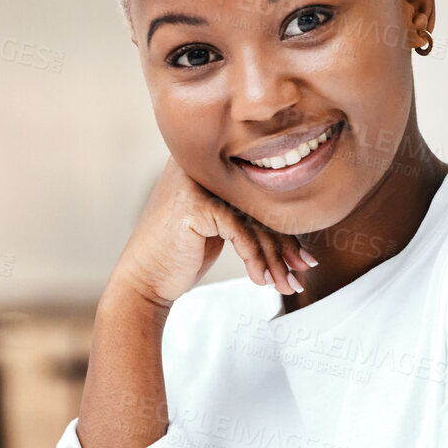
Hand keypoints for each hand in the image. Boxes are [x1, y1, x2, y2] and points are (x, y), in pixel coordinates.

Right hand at [108, 155, 314, 310]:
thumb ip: (249, 216)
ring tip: (287, 284)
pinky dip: (255, 258)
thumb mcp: (220, 229)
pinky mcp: (194, 203)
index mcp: (208, 163)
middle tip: (302, 272)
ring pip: (253, 219)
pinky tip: (261, 280)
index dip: (285, 228)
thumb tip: (300, 228)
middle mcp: (200, 164)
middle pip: (258, 204)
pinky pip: (240, 230)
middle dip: (285, 244)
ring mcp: (194, 180)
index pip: (258, 194)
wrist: (143, 282)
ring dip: (275, 258)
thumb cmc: (181, 257)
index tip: (304, 259)